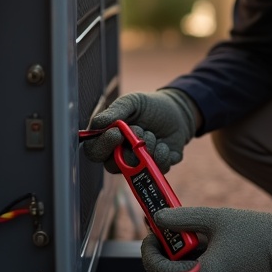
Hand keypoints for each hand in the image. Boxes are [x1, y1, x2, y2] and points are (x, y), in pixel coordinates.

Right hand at [82, 89, 196, 172]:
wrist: (177, 112)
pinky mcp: (157, 169)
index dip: (103, 146)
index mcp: (108, 140)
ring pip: (137, 168)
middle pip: (113, 166)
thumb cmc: (149, 107)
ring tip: (152, 133)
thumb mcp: (132, 102)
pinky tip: (163, 143)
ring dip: (148, 146)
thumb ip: (115, 111)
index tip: (117, 133)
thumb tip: (98, 124)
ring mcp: (138, 165)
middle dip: (130, 146)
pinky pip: (158, 169)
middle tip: (141, 129)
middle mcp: (120, 156)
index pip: (95, 152)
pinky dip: (163, 152)